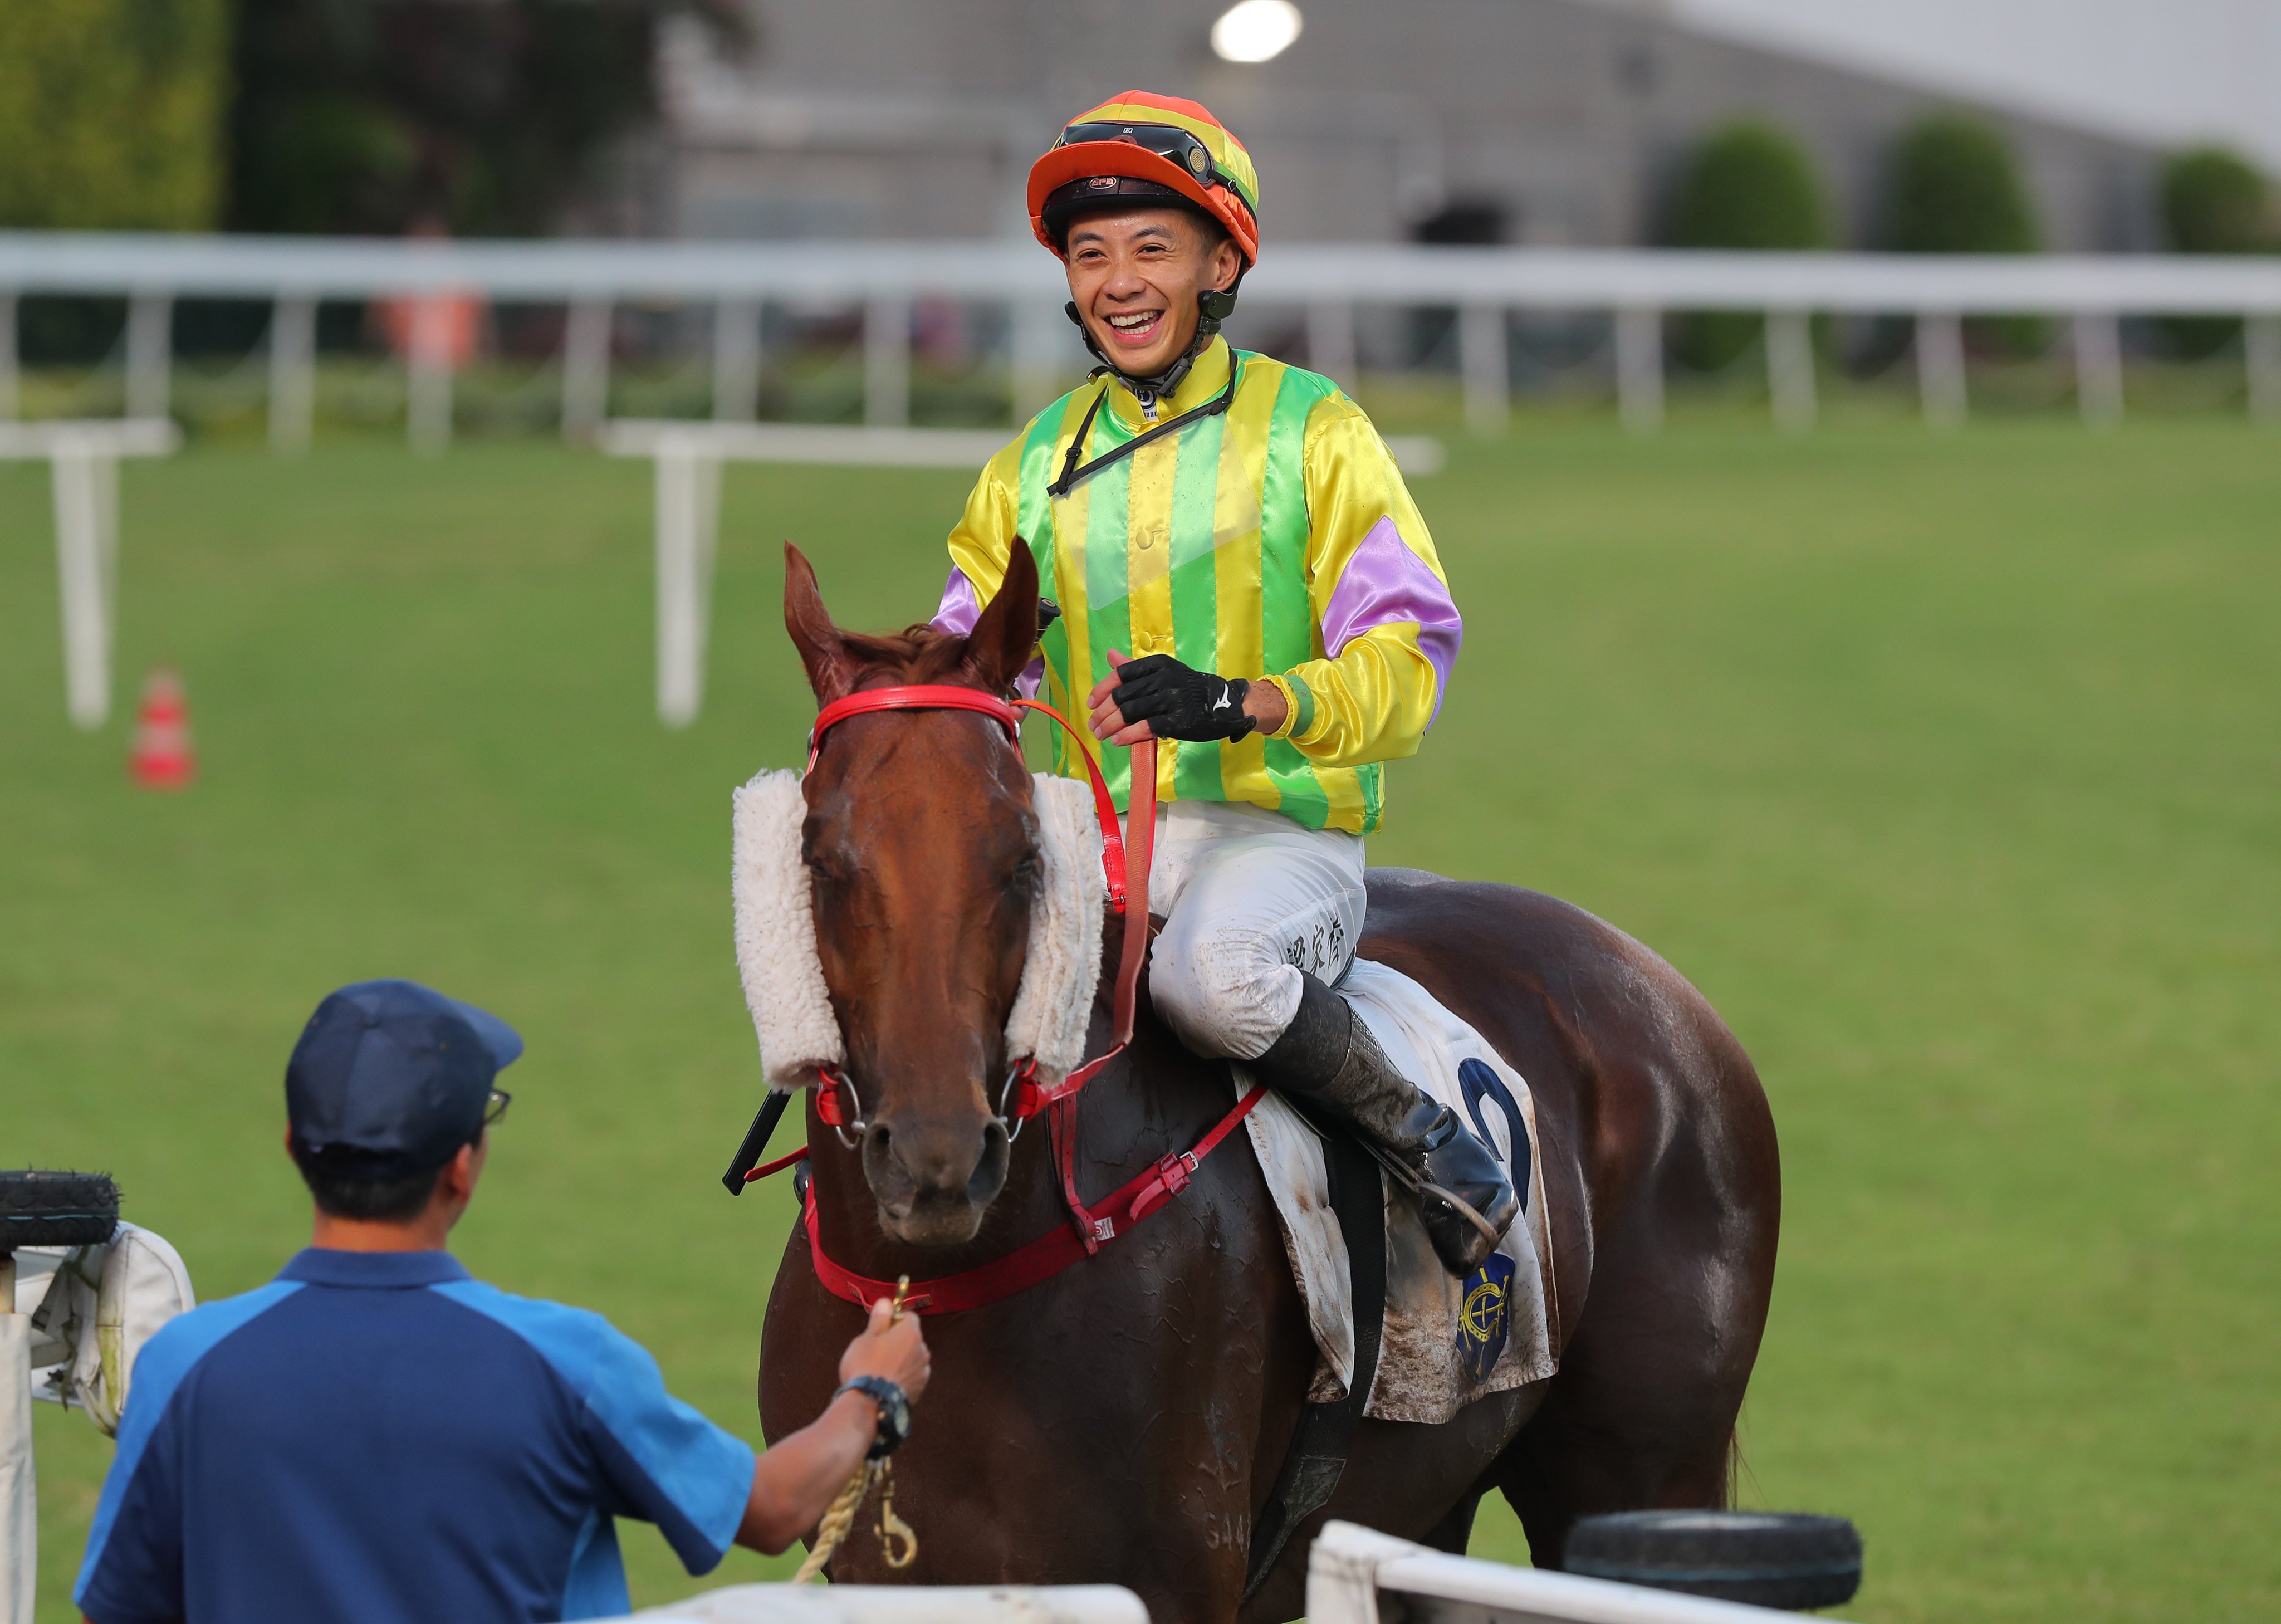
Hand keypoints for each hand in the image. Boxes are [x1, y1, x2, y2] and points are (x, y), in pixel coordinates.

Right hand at [837, 1295, 931, 1401]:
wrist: (871, 1404)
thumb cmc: (865, 1366)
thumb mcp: (866, 1338)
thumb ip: (879, 1319)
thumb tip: (886, 1302)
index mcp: (911, 1333)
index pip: (909, 1317)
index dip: (895, 1320)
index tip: (880, 1329)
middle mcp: (922, 1350)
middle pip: (912, 1338)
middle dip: (898, 1341)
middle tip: (876, 1351)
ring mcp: (923, 1372)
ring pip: (912, 1358)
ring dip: (902, 1359)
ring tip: (881, 1370)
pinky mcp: (920, 1389)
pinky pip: (912, 1375)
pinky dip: (903, 1376)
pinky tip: (887, 1383)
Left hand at [1088, 651, 1256, 743]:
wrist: (1223, 704)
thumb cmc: (1188, 689)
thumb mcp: (1165, 671)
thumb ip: (1135, 667)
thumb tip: (1110, 655)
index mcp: (1158, 664)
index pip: (1121, 674)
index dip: (1102, 689)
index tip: (1091, 703)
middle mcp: (1164, 678)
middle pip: (1122, 696)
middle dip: (1103, 713)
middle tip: (1093, 725)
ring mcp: (1171, 699)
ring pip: (1130, 713)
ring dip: (1110, 726)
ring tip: (1101, 735)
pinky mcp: (1178, 720)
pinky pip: (1144, 727)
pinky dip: (1127, 735)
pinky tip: (1118, 741)